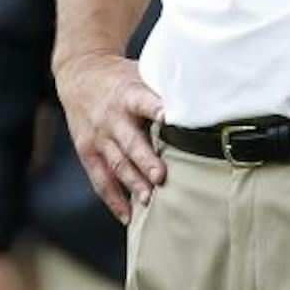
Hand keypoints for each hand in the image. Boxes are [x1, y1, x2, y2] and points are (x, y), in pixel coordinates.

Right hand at [54, 52, 164, 222]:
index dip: (156, 109)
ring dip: (133, 183)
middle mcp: (112, 118)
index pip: (143, 101)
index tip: (168, 118)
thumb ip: (168, 90)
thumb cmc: (124, 78)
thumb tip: (209, 100)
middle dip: (145, 161)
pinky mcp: (87, 152)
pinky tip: (127, 215)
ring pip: (116, 164)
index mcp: (129, 95)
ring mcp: (98, 137)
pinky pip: (100, 179)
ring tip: (149, 200)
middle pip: (130, 142)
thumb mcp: (143, 74)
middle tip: (162, 177)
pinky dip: (113, 199)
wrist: (81, 75)